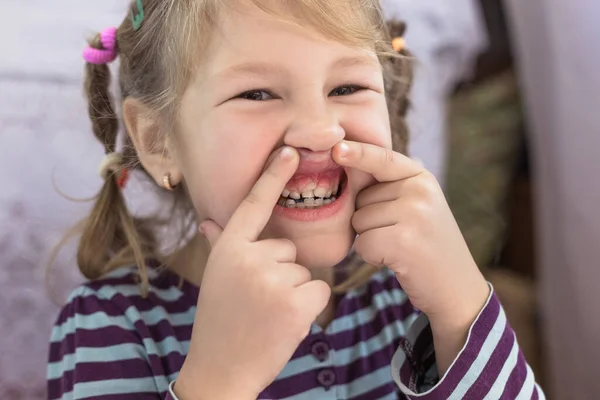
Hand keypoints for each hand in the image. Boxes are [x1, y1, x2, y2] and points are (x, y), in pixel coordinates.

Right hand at [175, 147, 330, 399]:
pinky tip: (286, 322)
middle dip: (282, 271)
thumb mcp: (216, 277)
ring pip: (305, 270)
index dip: (273, 176)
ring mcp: (273, 280)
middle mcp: (249, 258)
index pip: (254, 204)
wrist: (221, 369)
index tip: (291, 150)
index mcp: (229, 248)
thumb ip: (220, 244)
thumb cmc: (220, 320)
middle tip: (259, 299)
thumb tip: (208, 220)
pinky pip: (319, 289)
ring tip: (268, 313)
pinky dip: (309, 305)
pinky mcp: (297, 303)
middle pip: (289, 247)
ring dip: (295, 291)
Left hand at [333, 141, 488, 371]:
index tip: (337, 148)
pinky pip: (363, 243)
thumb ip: (390, 187)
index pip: (383, 158)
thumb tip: (347, 163)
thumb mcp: (417, 206)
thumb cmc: (427, 245)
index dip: (358, 152)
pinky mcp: (404, 241)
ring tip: (400, 246)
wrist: (456, 287)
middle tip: (400, 234)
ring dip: (370, 239)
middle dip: (369, 219)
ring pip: (359, 221)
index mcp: (422, 177)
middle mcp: (420, 190)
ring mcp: (414, 214)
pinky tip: (396, 260)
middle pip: (361, 198)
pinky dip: (372, 256)